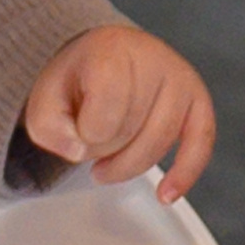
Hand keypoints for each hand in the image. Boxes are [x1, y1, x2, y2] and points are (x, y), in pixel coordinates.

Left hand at [23, 21, 217, 199]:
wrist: (105, 57)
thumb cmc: (79, 79)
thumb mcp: (44, 100)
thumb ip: (48, 129)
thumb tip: (79, 151)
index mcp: (111, 50)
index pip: (105, 111)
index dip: (87, 134)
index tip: (77, 129)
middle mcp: (153, 59)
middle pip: (130, 131)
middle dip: (104, 149)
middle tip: (90, 139)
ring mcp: (180, 79)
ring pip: (158, 144)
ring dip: (128, 165)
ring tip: (108, 161)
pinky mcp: (198, 101)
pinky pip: (200, 143)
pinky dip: (185, 173)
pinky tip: (167, 194)